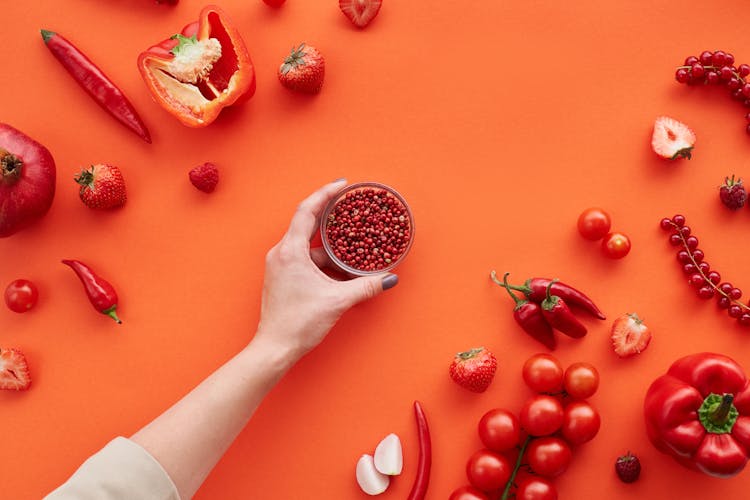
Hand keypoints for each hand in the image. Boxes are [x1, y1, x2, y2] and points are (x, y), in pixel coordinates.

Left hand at [254, 179, 398, 360]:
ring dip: (331, 246)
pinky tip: (342, 269)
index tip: (342, 185)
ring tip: (353, 245)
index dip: (325, 194)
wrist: (275, 348)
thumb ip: (365, 286)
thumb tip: (388, 278)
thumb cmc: (298, 323)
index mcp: (290, 251)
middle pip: (308, 224)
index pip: (307, 211)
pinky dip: (324, 261)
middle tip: (350, 208)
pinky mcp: (283, 278)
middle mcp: (282, 253)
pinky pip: (305, 260)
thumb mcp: (337, 301)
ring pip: (309, 246)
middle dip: (331, 217)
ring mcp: (280, 266)